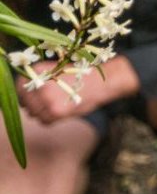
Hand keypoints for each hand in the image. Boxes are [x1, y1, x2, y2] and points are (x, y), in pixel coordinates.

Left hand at [18, 56, 138, 123]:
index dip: (23, 94)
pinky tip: (60, 112)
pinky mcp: (56, 111)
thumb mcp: (55, 71)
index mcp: (38, 72)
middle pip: (25, 103)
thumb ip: (37, 80)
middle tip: (45, 104)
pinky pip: (44, 121)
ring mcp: (47, 99)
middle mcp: (40, 84)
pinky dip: (50, 120)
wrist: (100, 83)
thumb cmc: (78, 77)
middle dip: (32, 106)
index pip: (19, 88)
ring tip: (55, 106)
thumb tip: (22, 93)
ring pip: (33, 114)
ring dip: (41, 113)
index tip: (30, 97)